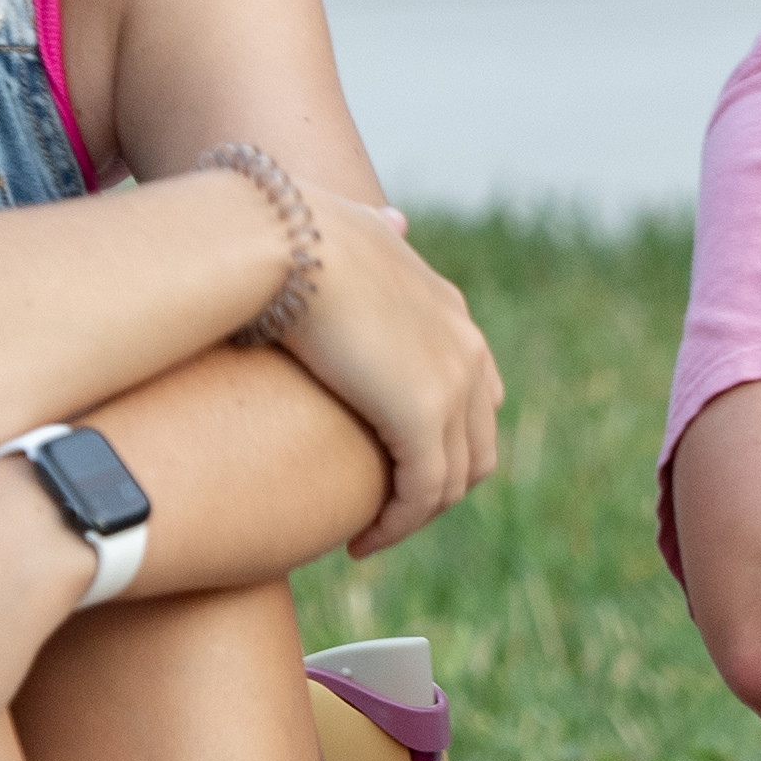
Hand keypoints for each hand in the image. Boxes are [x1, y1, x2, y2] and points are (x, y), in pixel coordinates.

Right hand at [281, 203, 503, 554]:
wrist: (285, 240)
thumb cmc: (296, 231)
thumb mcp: (354, 224)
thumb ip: (378, 230)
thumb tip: (394, 217)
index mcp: (450, 312)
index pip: (474, 398)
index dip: (442, 442)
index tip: (395, 472)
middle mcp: (465, 348)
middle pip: (475, 446)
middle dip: (434, 489)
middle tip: (384, 517)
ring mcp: (452, 382)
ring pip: (452, 478)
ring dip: (414, 517)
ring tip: (368, 538)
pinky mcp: (423, 414)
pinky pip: (422, 492)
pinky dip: (396, 525)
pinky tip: (360, 542)